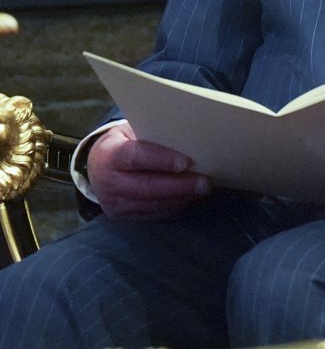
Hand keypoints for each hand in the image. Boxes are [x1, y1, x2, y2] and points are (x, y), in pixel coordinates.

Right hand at [86, 123, 210, 220]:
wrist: (96, 167)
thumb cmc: (122, 143)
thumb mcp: (129, 131)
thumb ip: (151, 134)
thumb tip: (186, 138)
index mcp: (109, 155)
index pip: (136, 157)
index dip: (161, 160)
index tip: (186, 162)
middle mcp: (108, 183)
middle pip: (147, 187)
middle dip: (178, 186)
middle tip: (204, 182)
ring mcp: (114, 203)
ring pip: (152, 204)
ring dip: (180, 198)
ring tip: (202, 190)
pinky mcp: (122, 217)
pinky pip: (152, 215)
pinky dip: (174, 207)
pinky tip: (189, 198)